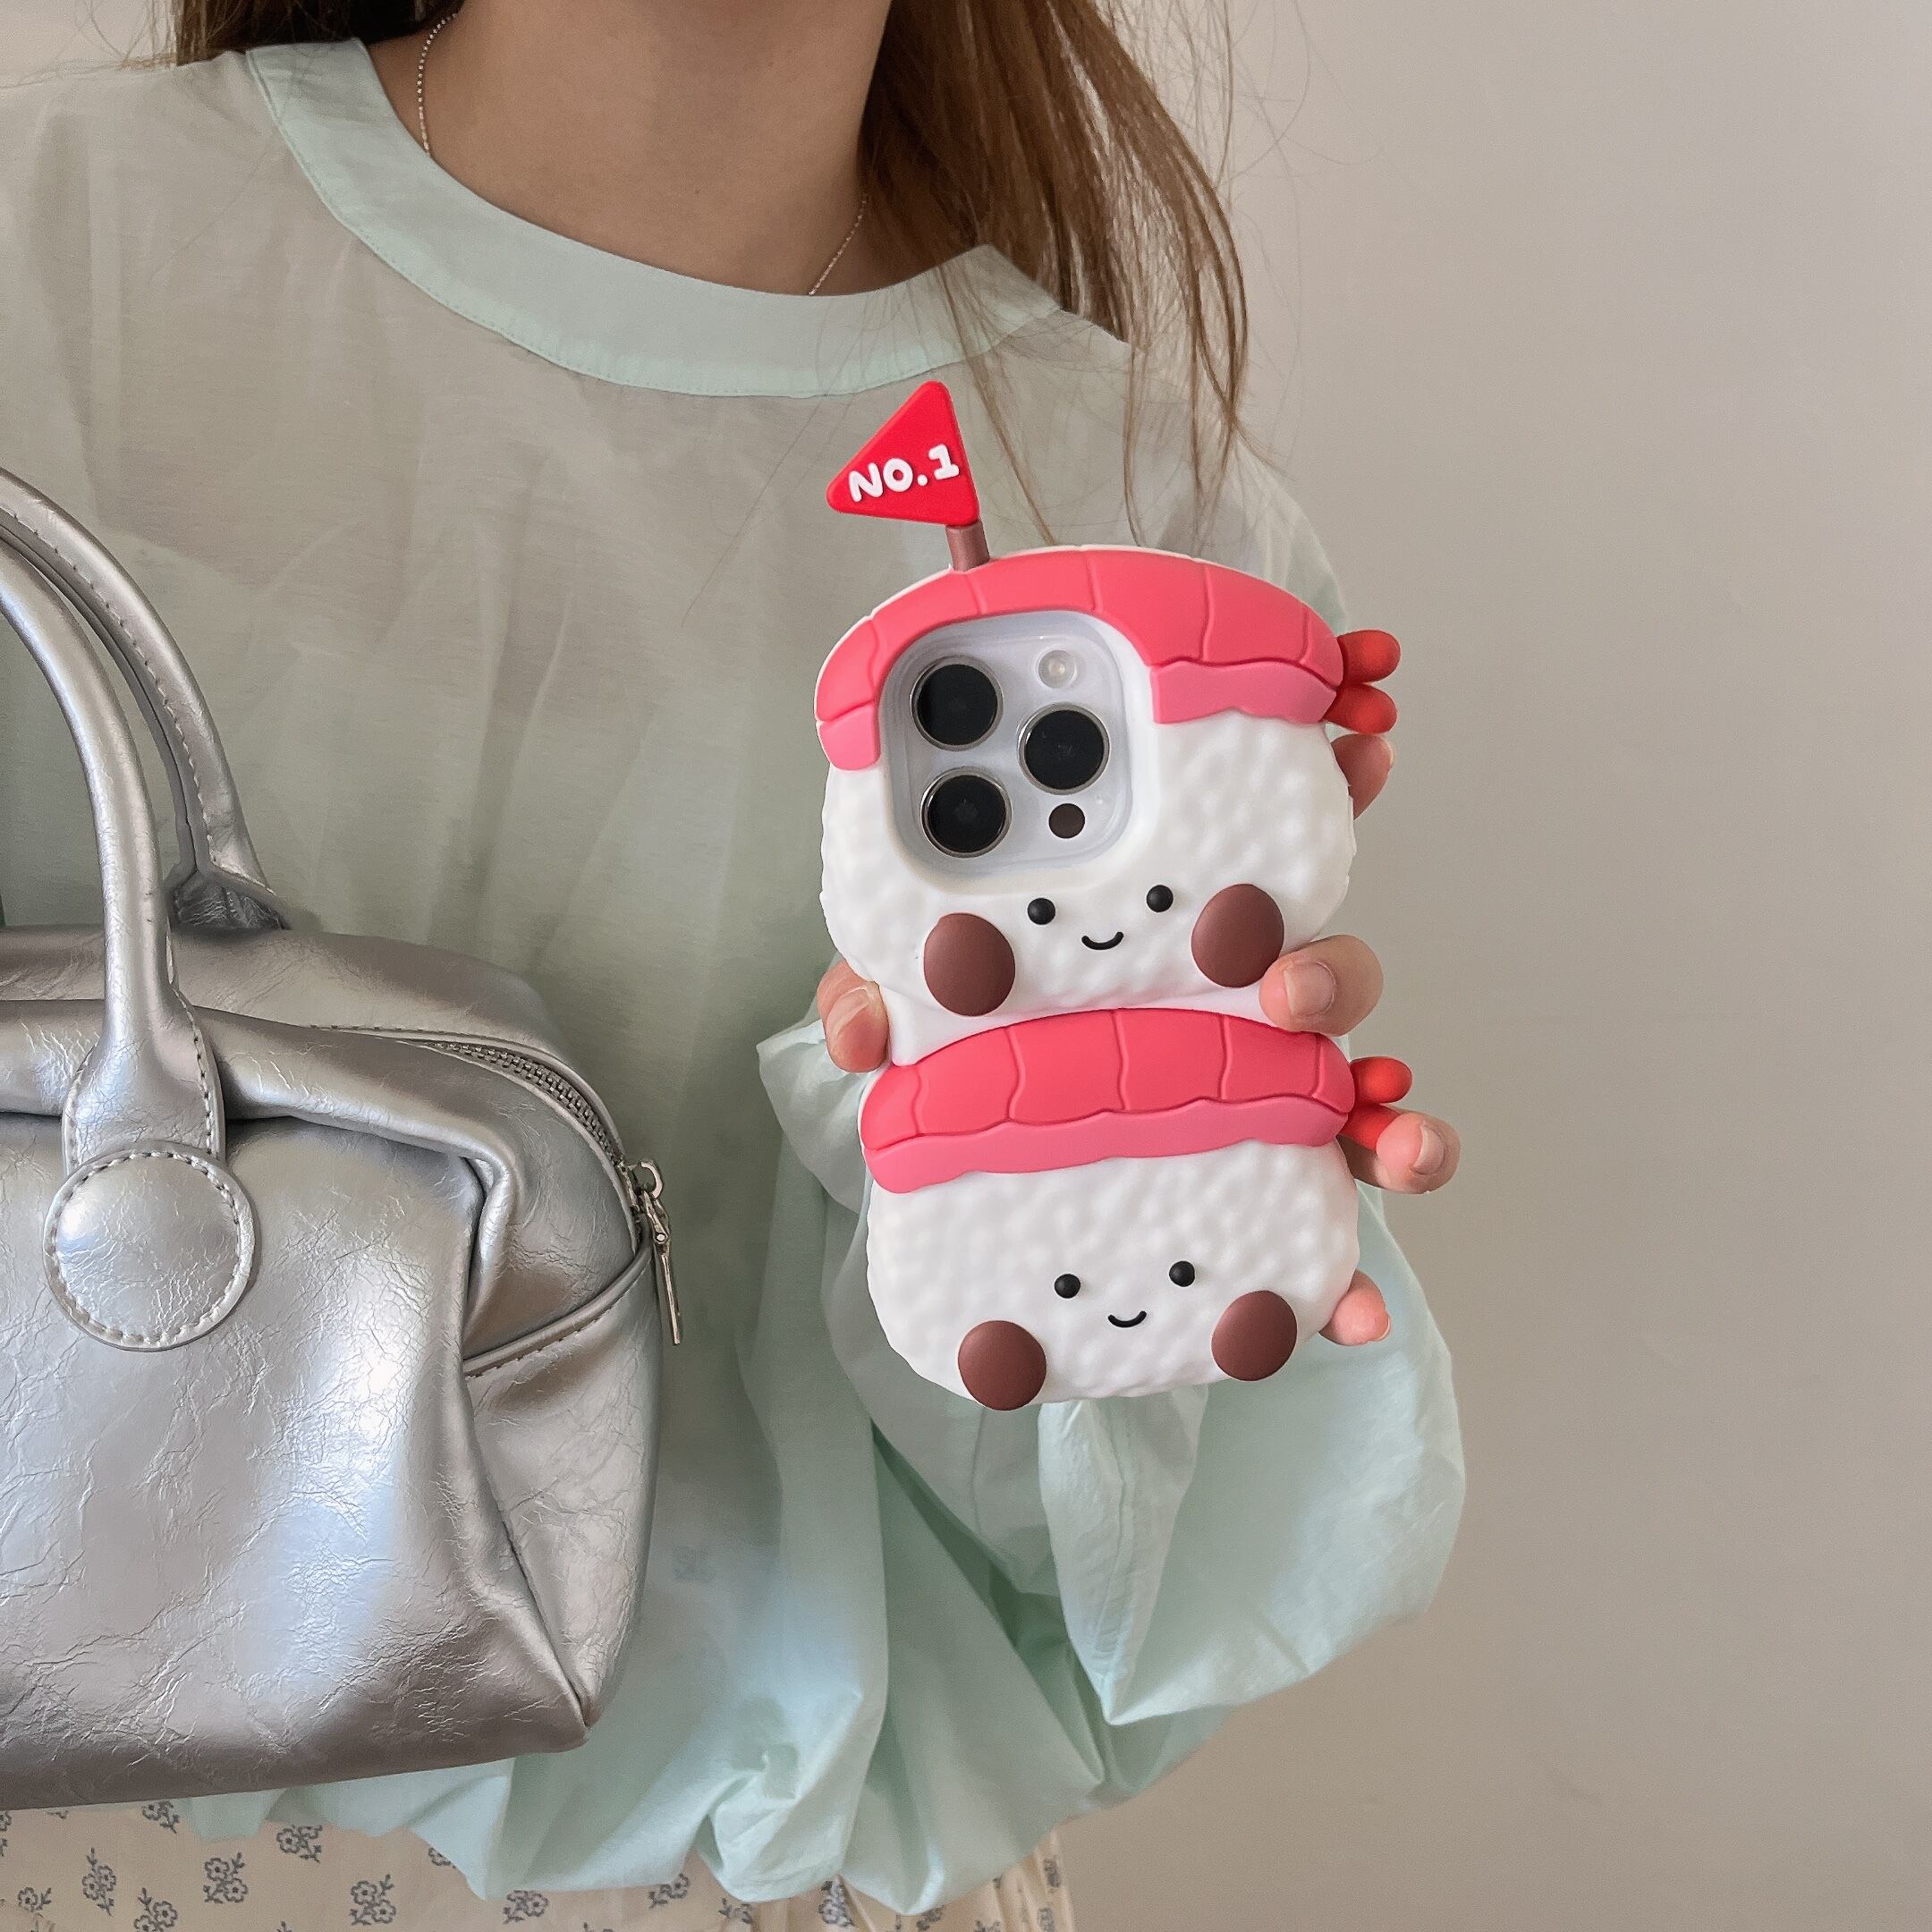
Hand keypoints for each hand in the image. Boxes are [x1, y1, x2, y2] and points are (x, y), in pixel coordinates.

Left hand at [815, 730, 1459, 1346]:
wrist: (960, 1175)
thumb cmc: (952, 1040)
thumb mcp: (904, 993)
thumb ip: (877, 986)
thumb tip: (864, 1036)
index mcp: (1160, 929)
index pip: (1253, 846)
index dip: (1322, 785)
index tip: (1358, 738)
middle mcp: (1225, 1012)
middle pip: (1321, 973)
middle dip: (1331, 968)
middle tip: (1286, 984)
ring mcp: (1251, 1111)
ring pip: (1355, 1104)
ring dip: (1396, 1120)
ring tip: (1396, 1148)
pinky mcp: (1249, 1211)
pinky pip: (1320, 1242)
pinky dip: (1351, 1283)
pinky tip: (1354, 1317)